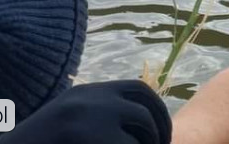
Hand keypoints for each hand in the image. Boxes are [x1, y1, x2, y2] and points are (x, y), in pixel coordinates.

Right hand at [0, 80, 170, 143]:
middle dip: (161, 130)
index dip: (156, 110)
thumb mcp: (68, 122)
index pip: (138, 90)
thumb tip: (137, 121)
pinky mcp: (94, 140)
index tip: (160, 133)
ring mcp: (92, 119)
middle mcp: (91, 100)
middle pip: (146, 109)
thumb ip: (96, 115)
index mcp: (85, 93)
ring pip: (143, 132)